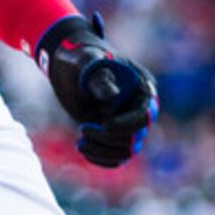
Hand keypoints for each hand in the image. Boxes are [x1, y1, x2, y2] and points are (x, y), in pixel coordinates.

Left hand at [36, 13, 159, 167]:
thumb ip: (98, 77)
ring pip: (126, 150)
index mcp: (141, 86)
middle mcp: (138, 106)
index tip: (106, 125)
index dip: (128, 124)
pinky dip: (101, 157)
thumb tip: (112, 96)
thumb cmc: (78, 57)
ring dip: (103, 152)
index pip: (146, 114)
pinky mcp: (115, 133)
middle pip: (135, 137)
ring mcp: (127, 121)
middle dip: (108, 139)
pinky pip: (116, 155)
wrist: (69, 64)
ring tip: (79, 143)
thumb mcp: (86, 61)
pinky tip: (84, 148)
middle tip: (82, 129)